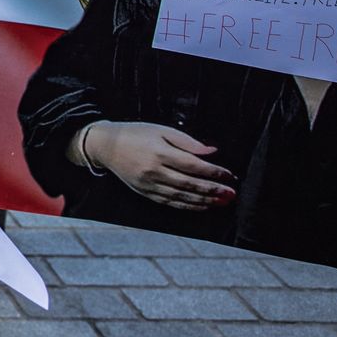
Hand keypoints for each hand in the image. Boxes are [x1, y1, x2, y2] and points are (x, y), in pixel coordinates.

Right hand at [82, 121, 237, 210]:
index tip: (229, 175)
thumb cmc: (135, 134)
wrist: (105, 146)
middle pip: (189, 184)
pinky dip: (188, 206)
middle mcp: (154, 171)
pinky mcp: (145, 192)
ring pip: (182, 197)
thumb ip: (187, 142)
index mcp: (159, 152)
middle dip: (213, 190)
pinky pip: (170, 202)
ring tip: (222, 202)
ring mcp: (149, 184)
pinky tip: (202, 206)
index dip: (213, 172)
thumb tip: (211, 151)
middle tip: (231, 193)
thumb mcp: (161, 130)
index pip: (193, 165)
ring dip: (204, 201)